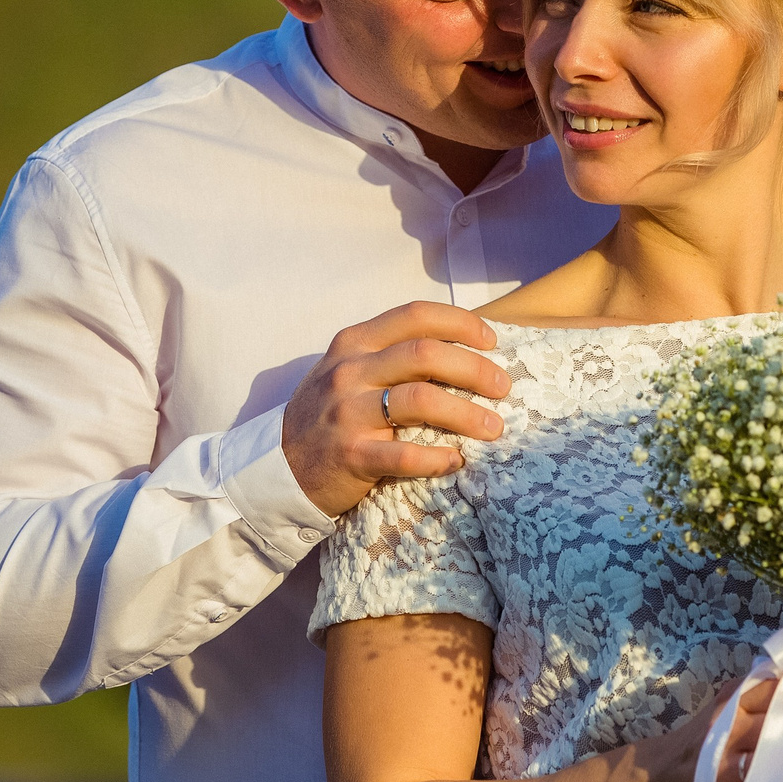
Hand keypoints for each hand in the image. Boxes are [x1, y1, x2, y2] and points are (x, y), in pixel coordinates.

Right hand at [281, 302, 511, 517]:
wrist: (279, 466)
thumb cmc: (329, 413)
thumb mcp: (349, 369)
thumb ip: (392, 354)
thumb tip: (463, 347)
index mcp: (355, 343)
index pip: (416, 315)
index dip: (461, 322)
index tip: (492, 340)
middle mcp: (350, 371)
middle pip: (426, 354)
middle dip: (475, 369)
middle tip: (503, 388)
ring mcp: (348, 413)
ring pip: (422, 401)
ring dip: (468, 414)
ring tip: (494, 428)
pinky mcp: (351, 456)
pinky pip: (405, 456)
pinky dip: (439, 458)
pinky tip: (457, 460)